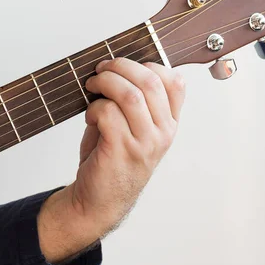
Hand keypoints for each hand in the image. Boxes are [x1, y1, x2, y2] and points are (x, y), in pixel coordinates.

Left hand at [37, 58, 185, 264]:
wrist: (99, 200)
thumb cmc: (112, 158)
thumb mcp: (132, 128)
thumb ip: (134, 100)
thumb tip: (115, 66)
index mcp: (169, 123)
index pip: (175, 82)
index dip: (149, 65)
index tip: (125, 67)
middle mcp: (163, 132)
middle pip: (150, 82)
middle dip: (120, 67)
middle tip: (101, 70)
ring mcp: (144, 142)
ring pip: (130, 95)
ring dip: (106, 83)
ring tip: (92, 86)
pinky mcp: (121, 149)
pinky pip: (108, 113)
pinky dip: (94, 107)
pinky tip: (90, 117)